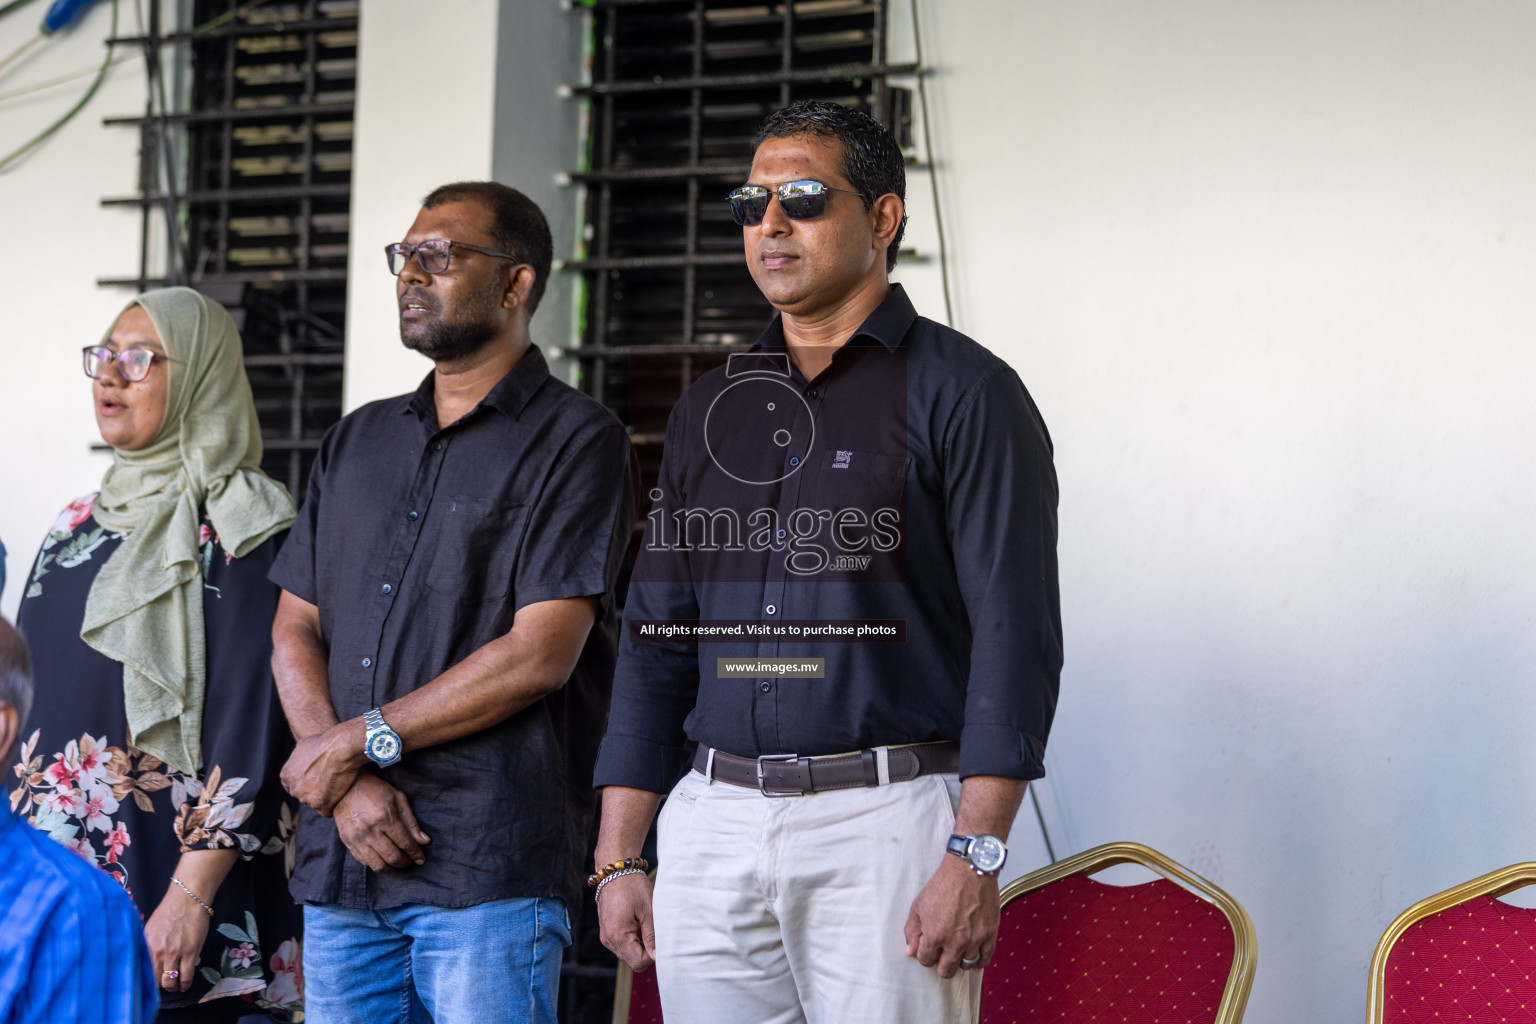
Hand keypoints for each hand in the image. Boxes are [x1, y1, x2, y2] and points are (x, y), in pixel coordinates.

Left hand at [145, 882, 212, 993]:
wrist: (187, 899)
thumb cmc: (169, 911)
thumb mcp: (150, 928)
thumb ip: (148, 945)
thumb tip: (147, 960)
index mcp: (147, 946)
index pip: (143, 973)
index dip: (148, 982)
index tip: (152, 984)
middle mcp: (158, 952)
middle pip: (156, 980)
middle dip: (161, 987)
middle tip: (166, 986)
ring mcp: (175, 953)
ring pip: (171, 981)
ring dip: (174, 987)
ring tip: (177, 986)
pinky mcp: (190, 952)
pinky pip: (187, 975)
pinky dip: (186, 983)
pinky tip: (185, 984)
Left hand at [280, 726, 360, 816]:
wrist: (339, 748)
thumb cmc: (324, 743)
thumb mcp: (303, 745)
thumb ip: (298, 757)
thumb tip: (301, 758)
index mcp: (286, 775)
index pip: (292, 784)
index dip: (305, 781)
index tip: (316, 778)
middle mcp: (294, 789)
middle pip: (304, 794)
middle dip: (314, 790)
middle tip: (329, 780)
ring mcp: (306, 799)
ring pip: (315, 802)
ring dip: (326, 797)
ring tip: (339, 785)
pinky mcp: (321, 805)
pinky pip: (327, 810)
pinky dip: (334, 804)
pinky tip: (342, 794)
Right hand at [333, 774, 429, 871]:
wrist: (345, 788)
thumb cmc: (375, 790)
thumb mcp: (398, 799)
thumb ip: (411, 822)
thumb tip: (424, 841)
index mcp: (385, 817)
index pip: (405, 843)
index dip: (415, 854)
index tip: (421, 859)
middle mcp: (370, 830)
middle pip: (392, 857)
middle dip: (405, 863)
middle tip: (410, 861)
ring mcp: (357, 838)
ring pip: (377, 865)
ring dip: (391, 868)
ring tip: (397, 863)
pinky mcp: (347, 842)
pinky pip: (364, 862)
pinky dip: (376, 864)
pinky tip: (382, 859)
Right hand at [597, 871, 656, 971]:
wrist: (615, 870)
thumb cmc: (632, 887)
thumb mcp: (648, 911)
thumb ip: (652, 936)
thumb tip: (657, 956)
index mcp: (617, 936)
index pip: (638, 962)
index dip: (653, 956)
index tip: (661, 941)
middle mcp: (608, 940)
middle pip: (632, 961)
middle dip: (646, 952)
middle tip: (655, 932)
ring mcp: (606, 936)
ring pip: (627, 954)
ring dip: (640, 946)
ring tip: (646, 926)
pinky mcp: (607, 932)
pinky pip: (622, 945)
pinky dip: (633, 941)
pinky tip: (639, 925)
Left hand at [904, 855, 1000, 977]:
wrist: (970, 870)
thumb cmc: (944, 884)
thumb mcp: (919, 905)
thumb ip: (912, 931)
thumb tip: (910, 952)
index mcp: (935, 935)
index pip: (926, 961)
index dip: (925, 955)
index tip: (928, 947)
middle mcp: (955, 942)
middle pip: (946, 971)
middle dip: (940, 964)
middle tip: (942, 952)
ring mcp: (974, 940)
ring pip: (965, 966)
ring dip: (959, 960)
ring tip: (957, 948)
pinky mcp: (990, 935)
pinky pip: (984, 960)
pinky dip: (977, 960)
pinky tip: (972, 953)